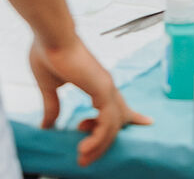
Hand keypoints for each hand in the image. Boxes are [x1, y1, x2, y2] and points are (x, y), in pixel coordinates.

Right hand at [29, 35, 151, 165]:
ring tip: (82, 157)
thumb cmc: (48, 53)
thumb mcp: (49, 87)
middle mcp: (105, 85)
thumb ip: (52, 106)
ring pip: (113, 126)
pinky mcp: (101, 89)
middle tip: (87, 157)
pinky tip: (84, 148)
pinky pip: (107, 123)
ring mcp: (106, 87)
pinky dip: (98, 139)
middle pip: (119, 118)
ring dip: (98, 146)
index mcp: (96, 82)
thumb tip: (47, 125)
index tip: (147, 122)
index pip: (119, 103)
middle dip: (107, 140)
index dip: (132, 115)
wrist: (50, 35)